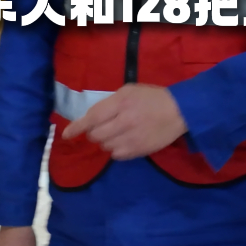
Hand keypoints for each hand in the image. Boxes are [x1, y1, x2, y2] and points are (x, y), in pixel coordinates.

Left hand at [61, 84, 186, 159]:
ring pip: (105, 146)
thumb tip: (92, 118)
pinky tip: (126, 140)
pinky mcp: (139, 150)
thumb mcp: (129, 91)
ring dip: (106, 141)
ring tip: (118, 132)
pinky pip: (117, 155)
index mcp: (121, 103)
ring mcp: (131, 138)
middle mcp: (124, 121)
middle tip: (106, 126)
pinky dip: (116, 149)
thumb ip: (110, 103)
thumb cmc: (151, 97)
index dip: (77, 127)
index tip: (66, 135)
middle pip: (95, 135)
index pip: (92, 118)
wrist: (178, 111)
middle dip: (95, 132)